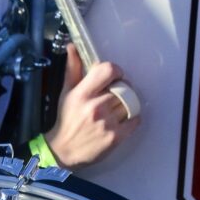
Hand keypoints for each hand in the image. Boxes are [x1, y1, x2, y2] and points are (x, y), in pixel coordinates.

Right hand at [42, 44, 139, 169]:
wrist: (63, 151)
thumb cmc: (66, 121)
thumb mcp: (66, 93)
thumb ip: (73, 69)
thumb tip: (73, 48)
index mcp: (83, 94)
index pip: (108, 70)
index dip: (116, 71)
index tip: (115, 77)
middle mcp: (95, 107)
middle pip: (122, 88)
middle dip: (122, 90)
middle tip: (116, 95)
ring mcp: (107, 123)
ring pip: (130, 103)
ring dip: (127, 104)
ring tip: (118, 108)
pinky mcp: (115, 137)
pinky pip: (135, 120)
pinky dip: (132, 118)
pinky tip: (123, 120)